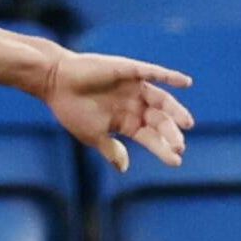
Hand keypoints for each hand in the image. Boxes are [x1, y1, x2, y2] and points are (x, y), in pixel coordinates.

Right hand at [40, 52, 194, 173]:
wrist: (53, 83)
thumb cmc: (71, 108)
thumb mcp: (93, 135)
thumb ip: (111, 150)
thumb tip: (124, 168)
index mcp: (128, 122)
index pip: (151, 137)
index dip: (163, 149)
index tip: (176, 161)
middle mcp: (136, 105)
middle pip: (160, 121)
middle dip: (170, 134)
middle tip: (179, 146)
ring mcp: (134, 88)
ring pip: (161, 100)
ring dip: (176, 111)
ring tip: (187, 123)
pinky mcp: (130, 71)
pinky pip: (153, 73)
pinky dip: (169, 76)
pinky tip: (185, 83)